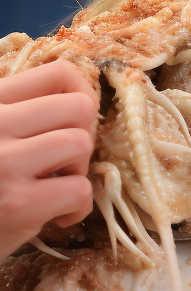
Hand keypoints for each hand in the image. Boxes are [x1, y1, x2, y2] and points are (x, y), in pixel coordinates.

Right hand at [0, 59, 98, 261]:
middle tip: (65, 163)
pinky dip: (78, 209)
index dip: (83, 96)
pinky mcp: (20, 203)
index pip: (58, 73)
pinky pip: (79, 190)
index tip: (79, 122)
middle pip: (79, 107)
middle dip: (83, 137)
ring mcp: (6, 161)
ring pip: (80, 144)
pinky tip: (58, 218)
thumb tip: (81, 103)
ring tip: (56, 188)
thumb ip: (23, 116)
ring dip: (78, 172)